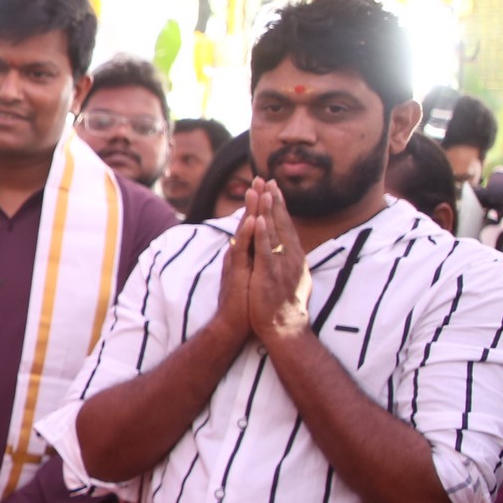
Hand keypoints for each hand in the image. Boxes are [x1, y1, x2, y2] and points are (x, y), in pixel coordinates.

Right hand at [210, 201, 256, 345]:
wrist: (234, 324)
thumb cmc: (246, 302)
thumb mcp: (254, 276)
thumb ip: (256, 259)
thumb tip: (263, 247)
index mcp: (248, 253)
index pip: (255, 224)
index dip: (261, 206)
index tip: (268, 187)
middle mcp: (241, 254)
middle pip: (249, 222)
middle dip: (256, 200)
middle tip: (261, 179)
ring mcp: (238, 262)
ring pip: (245, 232)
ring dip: (251, 211)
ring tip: (257, 192)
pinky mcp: (237, 272)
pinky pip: (243, 250)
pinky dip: (248, 234)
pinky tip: (253, 221)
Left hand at [248, 179, 311, 345]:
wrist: (284, 329)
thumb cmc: (283, 304)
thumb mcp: (288, 276)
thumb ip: (284, 259)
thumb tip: (284, 245)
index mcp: (293, 256)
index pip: (286, 224)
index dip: (279, 205)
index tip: (272, 187)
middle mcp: (290, 257)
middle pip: (282, 223)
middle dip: (273, 200)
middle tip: (266, 179)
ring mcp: (281, 266)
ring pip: (275, 232)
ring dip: (268, 210)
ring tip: (263, 191)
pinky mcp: (269, 276)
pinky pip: (265, 251)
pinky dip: (263, 234)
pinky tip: (259, 219)